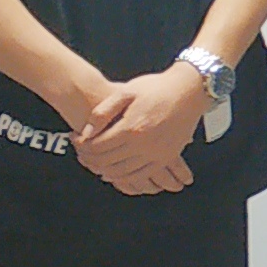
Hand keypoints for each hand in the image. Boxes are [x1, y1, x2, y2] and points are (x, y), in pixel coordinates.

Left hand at [72, 68, 205, 193]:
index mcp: (131, 127)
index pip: (96, 147)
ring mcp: (156, 153)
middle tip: (82, 152)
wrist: (190, 90)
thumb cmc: (158, 87)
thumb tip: (86, 131)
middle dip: (88, 159)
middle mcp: (144, 144)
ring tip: (95, 161)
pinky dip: (124, 178)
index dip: (81, 146)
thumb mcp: (126, 92)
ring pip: (121, 173)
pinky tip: (116, 171)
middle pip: (106, 162)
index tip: (76, 140)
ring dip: (103, 170)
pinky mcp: (166, 157)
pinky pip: (141, 175)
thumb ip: (103, 112)